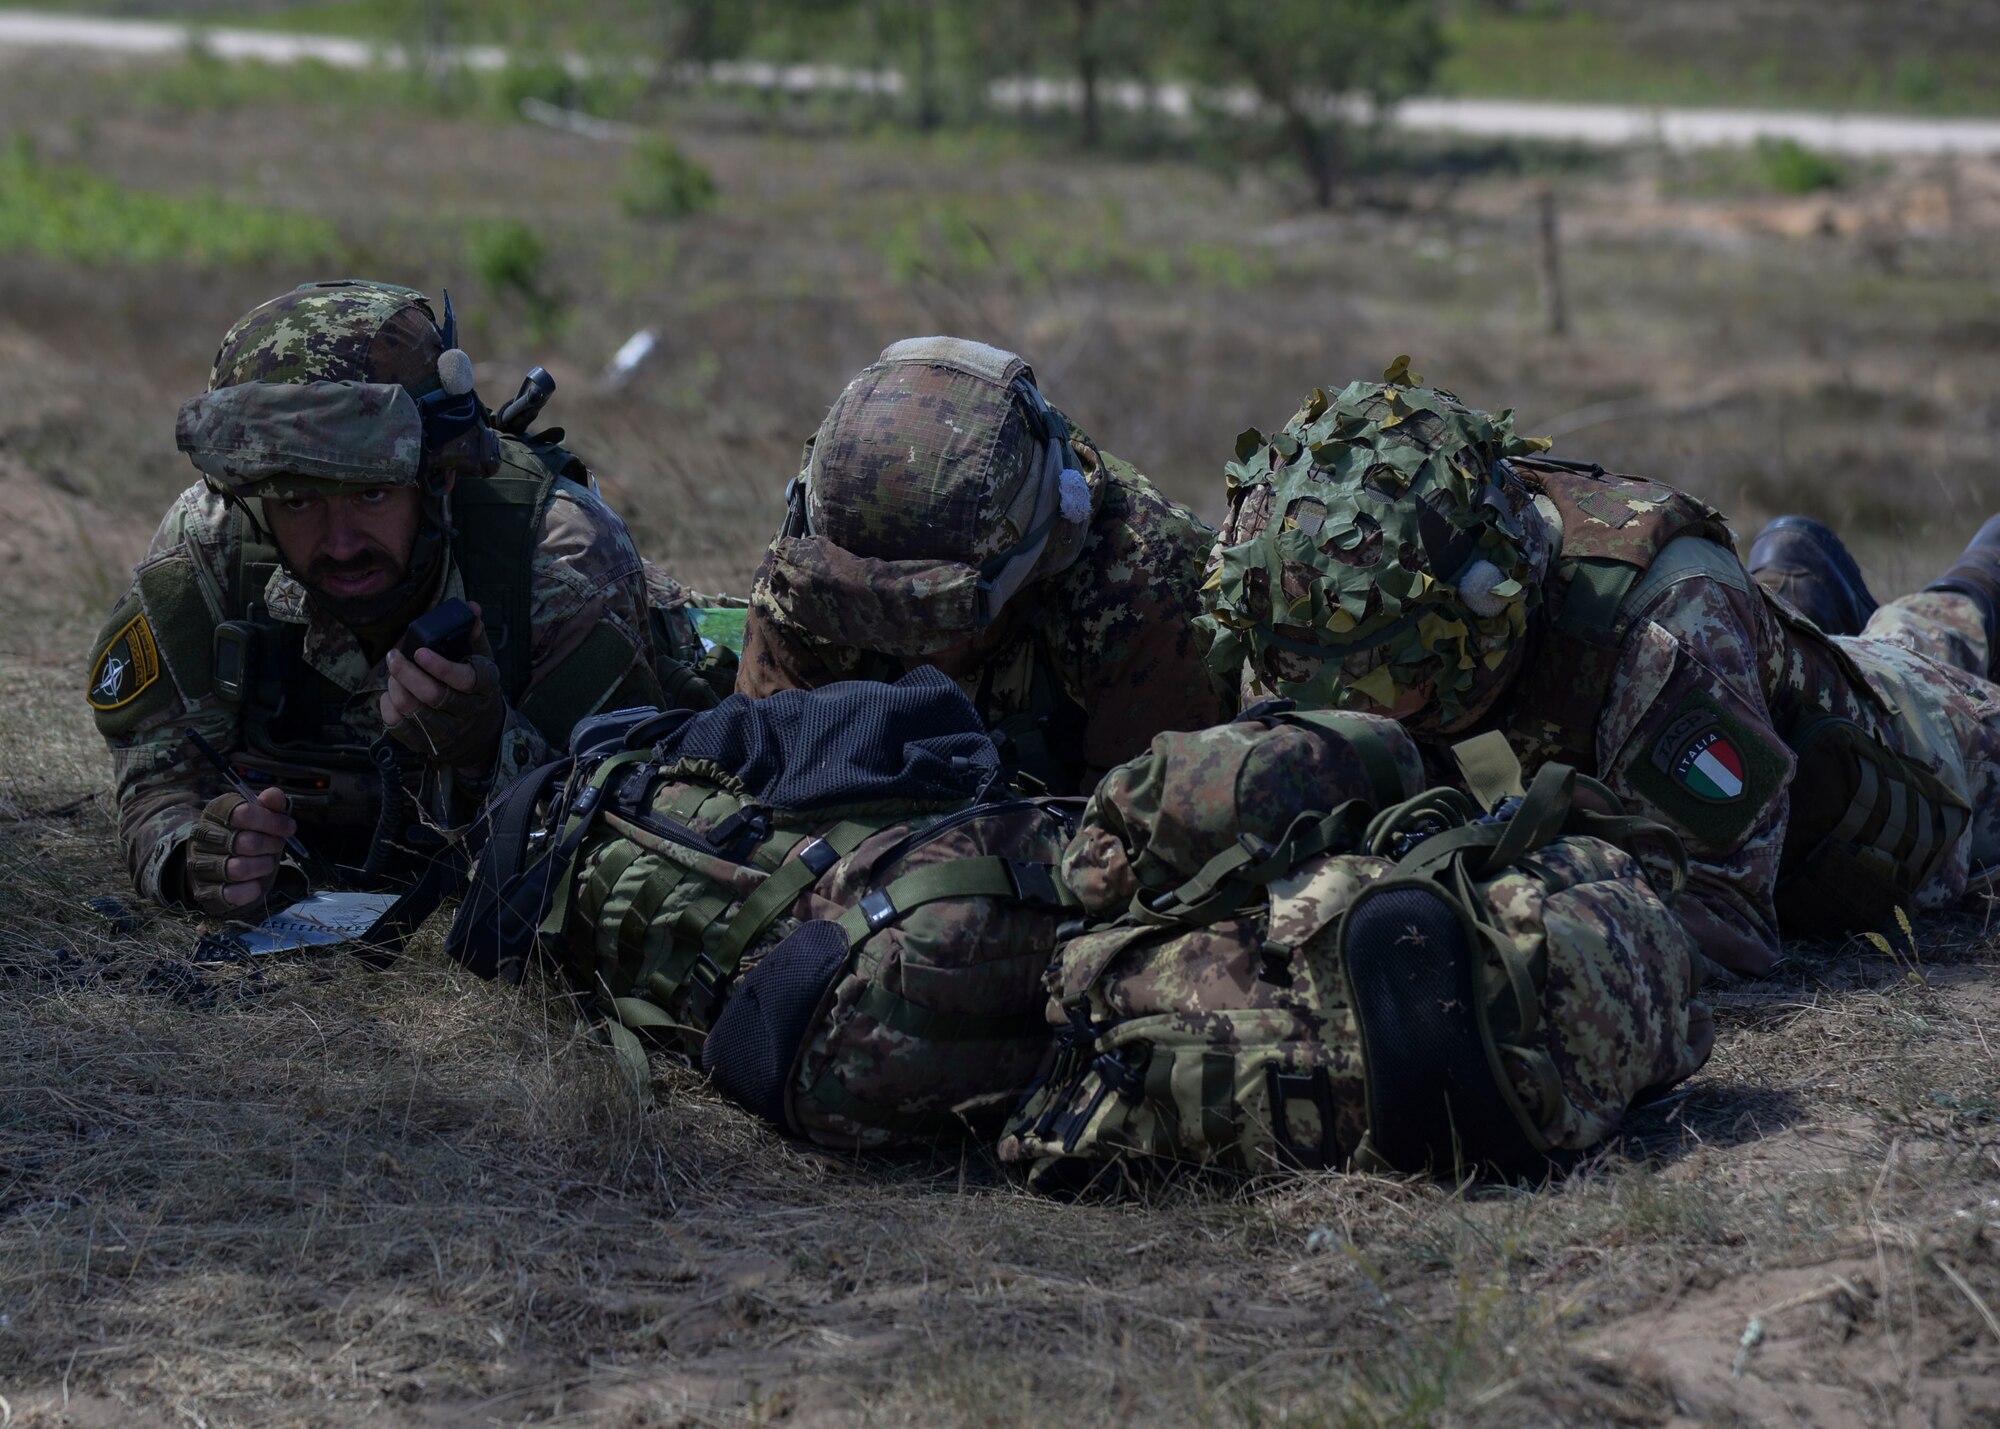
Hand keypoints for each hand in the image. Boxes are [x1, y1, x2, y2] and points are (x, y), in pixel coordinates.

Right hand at [184, 786, 295, 917]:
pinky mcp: (206, 891)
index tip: (288, 827)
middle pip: (245, 842)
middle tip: (277, 845)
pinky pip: (231, 894)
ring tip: (267, 863)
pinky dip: (250, 890)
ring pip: (238, 869)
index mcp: (216, 813)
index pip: (243, 814)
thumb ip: (270, 805)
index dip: (272, 821)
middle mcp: (203, 838)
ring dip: (262, 866)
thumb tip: (274, 794)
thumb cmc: (247, 836)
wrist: (222, 867)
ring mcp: (201, 865)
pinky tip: (256, 883)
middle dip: (271, 845)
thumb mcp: (260, 818)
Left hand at [381, 603, 504, 775]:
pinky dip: (388, 707)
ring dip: (396, 687)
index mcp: (483, 688)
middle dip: (407, 673)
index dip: (440, 666)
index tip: (420, 652)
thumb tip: (472, 607)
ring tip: (392, 672)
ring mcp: (447, 732)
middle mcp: (467, 713)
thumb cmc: (477, 690)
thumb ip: (473, 635)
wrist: (483, 735)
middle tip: (393, 656)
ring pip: (413, 711)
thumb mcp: (482, 662)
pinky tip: (390, 694)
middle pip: (433, 695)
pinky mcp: (427, 745)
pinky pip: (398, 728)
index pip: (464, 679)